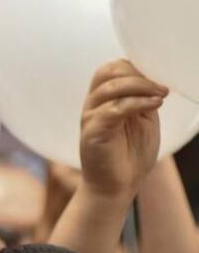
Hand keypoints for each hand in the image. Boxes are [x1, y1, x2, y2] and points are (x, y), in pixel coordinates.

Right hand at [79, 60, 167, 199]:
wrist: (118, 186)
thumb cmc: (129, 154)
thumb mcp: (142, 118)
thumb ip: (143, 98)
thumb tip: (154, 77)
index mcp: (103, 100)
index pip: (112, 69)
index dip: (135, 67)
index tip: (158, 78)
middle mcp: (93, 105)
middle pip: (108, 72)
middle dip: (138, 74)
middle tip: (161, 87)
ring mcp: (91, 118)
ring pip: (112, 87)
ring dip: (141, 86)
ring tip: (161, 95)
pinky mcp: (93, 132)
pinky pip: (115, 109)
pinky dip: (138, 103)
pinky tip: (155, 105)